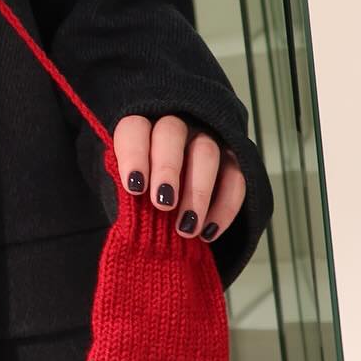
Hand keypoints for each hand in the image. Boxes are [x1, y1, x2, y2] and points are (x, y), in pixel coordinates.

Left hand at [111, 114, 245, 242]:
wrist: (169, 205)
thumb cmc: (141, 192)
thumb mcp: (125, 191)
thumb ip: (124, 193)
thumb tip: (124, 214)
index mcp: (141, 129)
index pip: (134, 129)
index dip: (134, 155)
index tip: (134, 188)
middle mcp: (175, 127)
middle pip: (172, 131)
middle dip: (167, 169)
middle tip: (163, 204)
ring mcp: (206, 138)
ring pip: (207, 152)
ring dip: (198, 192)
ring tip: (186, 228)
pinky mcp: (233, 159)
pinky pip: (236, 178)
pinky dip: (224, 207)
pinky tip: (208, 233)